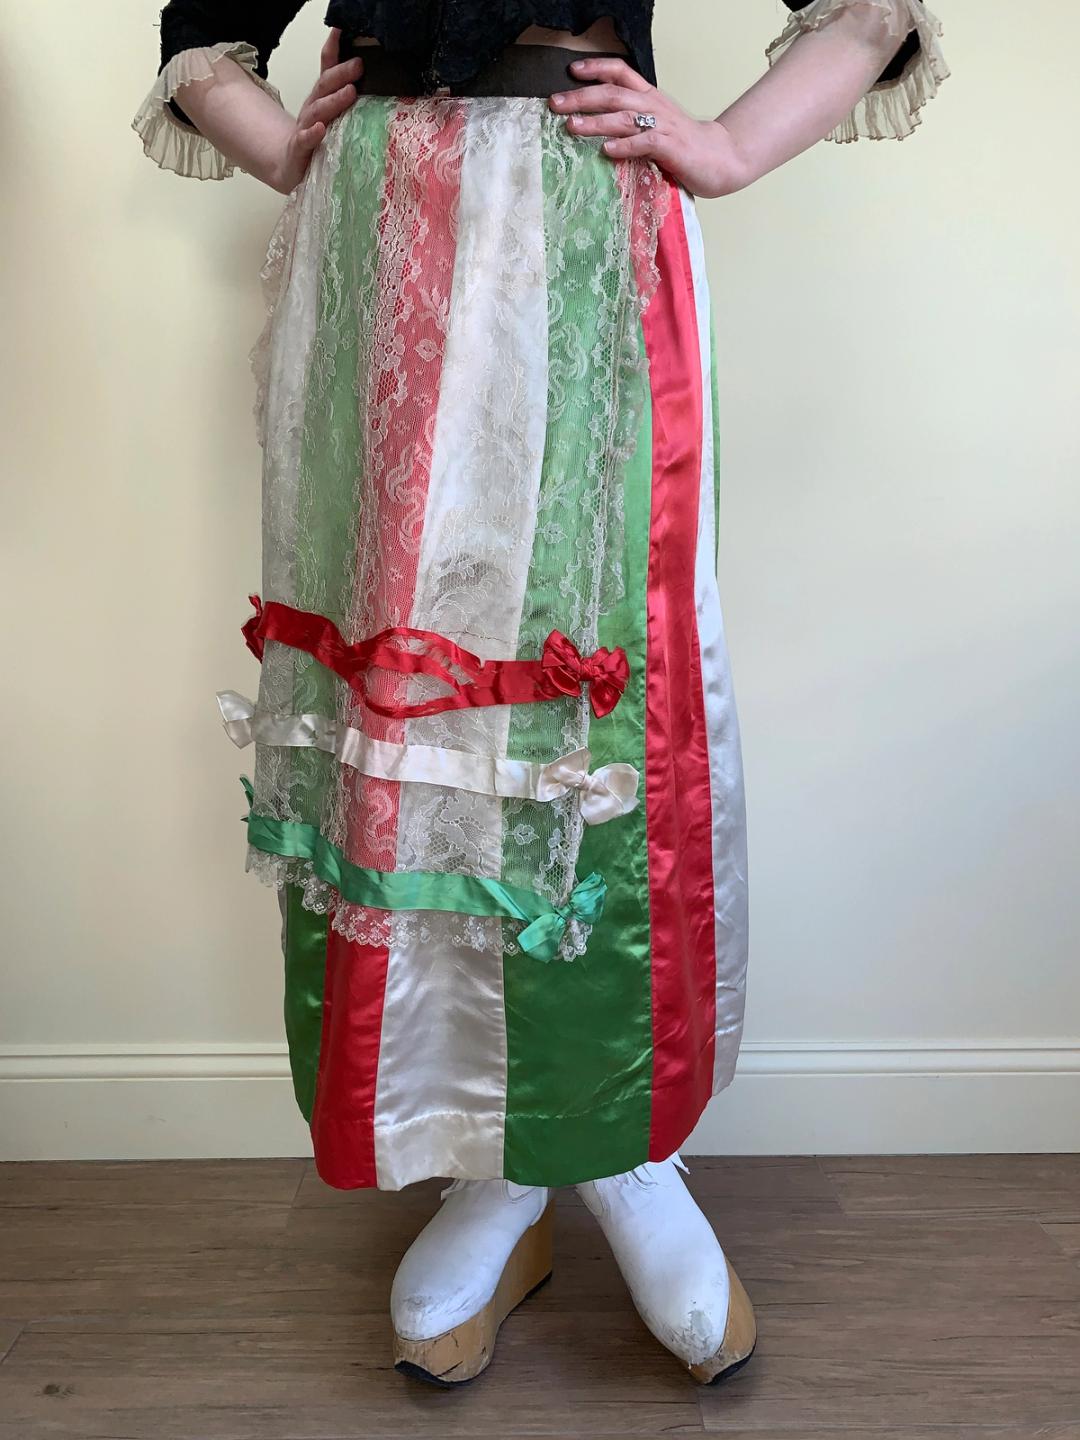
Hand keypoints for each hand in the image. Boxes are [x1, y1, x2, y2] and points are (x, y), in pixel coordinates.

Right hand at [272, 28, 363, 192]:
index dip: (333, 50)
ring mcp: (305, 128)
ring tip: (349, 92)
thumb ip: (344, 96)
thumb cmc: (315, 140)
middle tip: (358, 65)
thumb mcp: (331, 115)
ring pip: (318, 111)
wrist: (290, 166)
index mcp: (321, 99)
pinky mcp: (299, 150)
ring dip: (333, 101)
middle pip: (325, 87)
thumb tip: (367, 76)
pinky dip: (313, 134)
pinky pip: (305, 140)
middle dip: (341, 74)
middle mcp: (313, 110)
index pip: (327, 70)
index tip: (342, 31)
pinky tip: (321, 129)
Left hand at [549, 57, 750, 198]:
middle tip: (556, 102)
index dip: (595, 68)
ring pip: (624, 117)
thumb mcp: (655, 125)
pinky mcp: (671, 147)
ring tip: (572, 126)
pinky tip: (607, 151)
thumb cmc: (683, 145)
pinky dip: (624, 146)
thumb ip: (631, 122)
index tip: (571, 72)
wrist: (721, 158)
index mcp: (649, 97)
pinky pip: (644, 143)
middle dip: (582, 97)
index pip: (620, 72)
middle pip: (613, 93)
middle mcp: (654, 106)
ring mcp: (663, 125)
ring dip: (596, 121)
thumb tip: (597, 125)